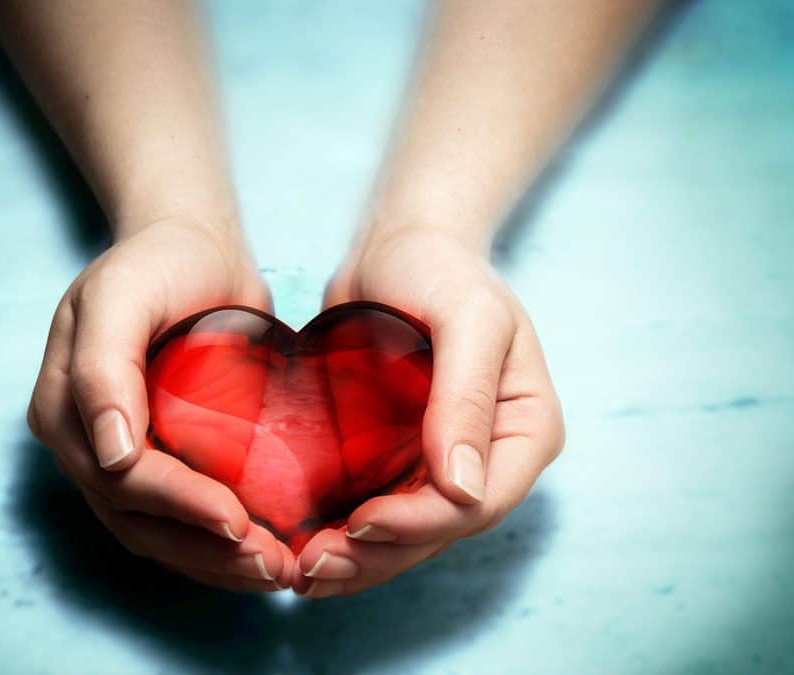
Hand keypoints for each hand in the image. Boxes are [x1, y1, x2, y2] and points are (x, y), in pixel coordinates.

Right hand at [27, 218, 296, 590]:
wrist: (194, 247)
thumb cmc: (160, 261)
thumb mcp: (123, 292)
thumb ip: (102, 365)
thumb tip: (108, 452)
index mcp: (64, 408)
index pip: (121, 478)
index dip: (178, 505)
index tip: (238, 521)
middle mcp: (86, 442)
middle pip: (140, 519)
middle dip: (205, 549)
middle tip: (272, 564)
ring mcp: (123, 455)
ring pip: (159, 533)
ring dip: (215, 561)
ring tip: (276, 571)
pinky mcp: (163, 458)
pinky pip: (180, 519)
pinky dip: (218, 544)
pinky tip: (264, 552)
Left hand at [293, 226, 564, 596]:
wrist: (397, 246)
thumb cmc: (440, 268)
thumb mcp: (468, 319)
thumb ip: (467, 398)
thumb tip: (464, 488)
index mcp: (524, 430)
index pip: (480, 503)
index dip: (421, 525)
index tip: (359, 524)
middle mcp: (489, 456)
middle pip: (440, 530)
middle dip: (379, 555)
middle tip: (313, 566)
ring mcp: (443, 460)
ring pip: (407, 532)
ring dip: (357, 559)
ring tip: (301, 570)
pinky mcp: (400, 455)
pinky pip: (379, 507)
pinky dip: (344, 533)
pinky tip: (304, 542)